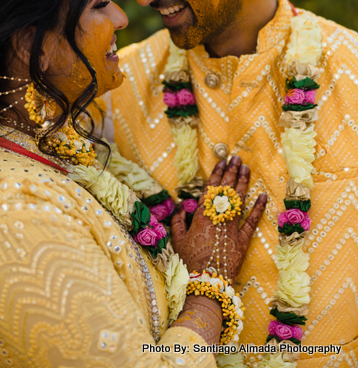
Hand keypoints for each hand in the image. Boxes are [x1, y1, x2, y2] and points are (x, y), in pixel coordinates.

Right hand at [171, 156, 266, 280]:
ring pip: (239, 201)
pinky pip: (252, 221)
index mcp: (201, 216)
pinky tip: (262, 196)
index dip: (217, 174)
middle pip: (226, 190)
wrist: (206, 282)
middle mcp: (218, 218)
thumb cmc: (188, 262)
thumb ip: (179, 221)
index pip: (211, 189)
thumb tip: (182, 205)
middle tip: (237, 159)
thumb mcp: (177, 240)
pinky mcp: (243, 240)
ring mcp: (232, 228)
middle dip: (232, 173)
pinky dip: (258, 208)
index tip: (222, 162)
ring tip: (247, 169)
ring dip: (243, 183)